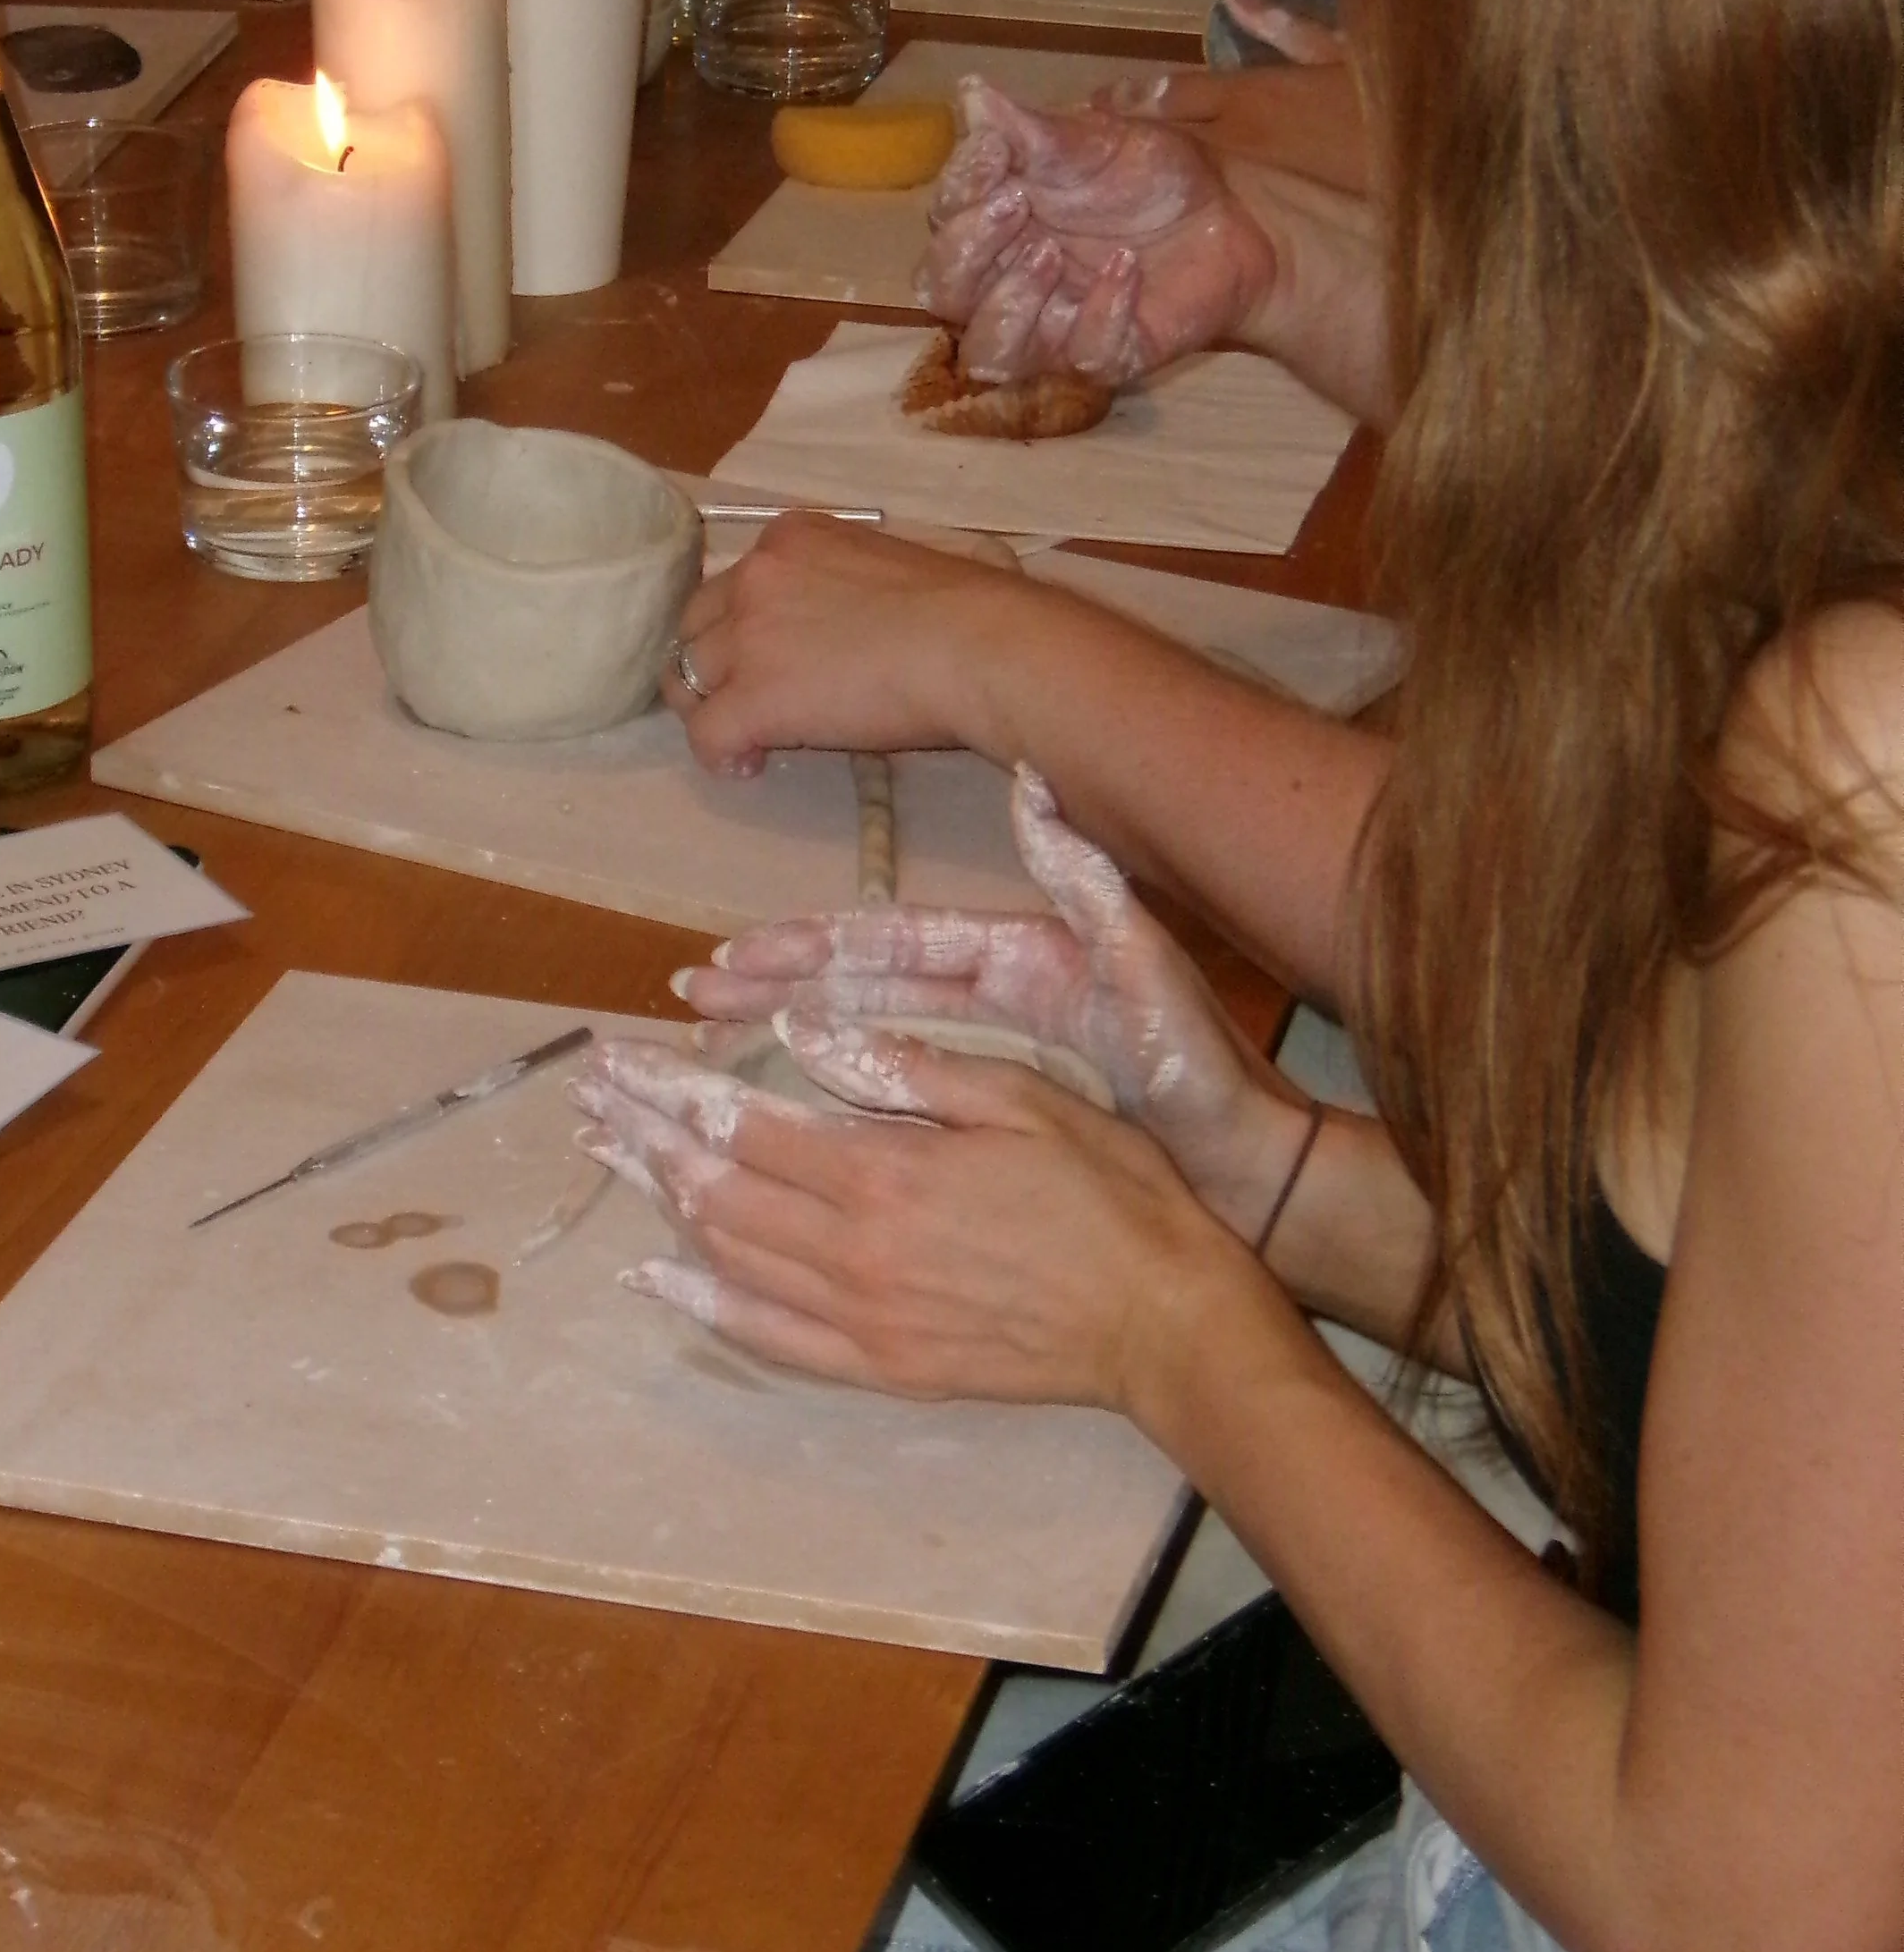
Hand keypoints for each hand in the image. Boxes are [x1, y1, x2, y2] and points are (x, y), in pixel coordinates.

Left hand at [570, 1024, 1261, 1416]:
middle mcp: (857, 1253)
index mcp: (888, 1173)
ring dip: (662, 1204)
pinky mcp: (885, 1366)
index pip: (746, 1123)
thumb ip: (908, 1070)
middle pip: (718, 1190)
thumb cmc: (1109, 1192)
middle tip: (592, 1101)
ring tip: (611, 1160)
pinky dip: (706, 1303)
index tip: (620, 1059)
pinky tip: (660, 1274)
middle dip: (647, 1138)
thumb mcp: (1021, 1098)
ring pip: (732, 1256)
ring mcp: (866, 1319)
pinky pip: (770, 1336)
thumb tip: (807, 1034)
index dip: (673, 1089)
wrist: (1164, 1320)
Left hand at [662, 513, 1026, 775]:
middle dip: (712, 664)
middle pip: (696, 625)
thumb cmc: (961, 609)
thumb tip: (852, 632)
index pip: (735, 582)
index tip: (773, 658)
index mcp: (791, 538)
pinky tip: (750, 766)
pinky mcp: (752, 697)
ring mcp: (748, 636)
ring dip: (711, 708)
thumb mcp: (885, 570)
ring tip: (747, 739)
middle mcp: (756, 577)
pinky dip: (720, 755)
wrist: (976, 645)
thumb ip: (844, 589)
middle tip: (743, 699)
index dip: (743, 626)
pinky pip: (705, 733)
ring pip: (687, 677)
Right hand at [675, 767, 1315, 1232]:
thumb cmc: (1204, 1077)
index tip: (740, 952)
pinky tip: (787, 1103)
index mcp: (1020, 957)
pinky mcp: (1003, 1101)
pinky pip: (900, 1086)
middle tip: (694, 993)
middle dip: (776, 982)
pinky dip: (839, 1085)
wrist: (1257, 1165)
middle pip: (863, 979)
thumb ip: (1091, 887)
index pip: (894, 942)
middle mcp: (997, 991)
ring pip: (870, 1031)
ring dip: (791, 1029)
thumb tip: (1037, 786)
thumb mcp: (1149, 974)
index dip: (813, 945)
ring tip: (713, 1036)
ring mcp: (998, 1048)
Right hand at [919, 74, 1280, 385]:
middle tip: (1015, 205)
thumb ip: (1030, 131)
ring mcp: (1051, 326)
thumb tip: (970, 95)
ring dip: (1009, 304)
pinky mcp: (1104, 355)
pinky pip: (1082, 356)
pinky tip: (1127, 269)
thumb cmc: (1149, 175)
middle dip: (966, 251)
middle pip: (940, 293)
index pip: (941, 219)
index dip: (958, 189)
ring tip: (1050, 255)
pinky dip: (1102, 312)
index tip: (995, 150)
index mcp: (992, 224)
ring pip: (989, 350)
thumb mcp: (1093, 141)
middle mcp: (1005, 282)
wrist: (1230, 212)